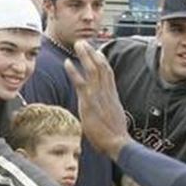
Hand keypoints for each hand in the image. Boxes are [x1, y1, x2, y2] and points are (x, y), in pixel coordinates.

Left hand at [65, 40, 130, 159]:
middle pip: (101, 66)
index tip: (98, 51)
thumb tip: (107, 116)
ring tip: (78, 44)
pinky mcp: (89, 102)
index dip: (102, 61)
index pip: (108, 73)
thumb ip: (109, 113)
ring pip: (92, 69)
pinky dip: (73, 72)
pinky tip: (67, 63)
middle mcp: (106, 92)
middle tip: (84, 42)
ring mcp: (98, 96)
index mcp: (112, 96)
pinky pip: (80, 83)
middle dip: (92, 52)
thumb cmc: (116, 138)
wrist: (118, 143)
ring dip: (85, 55)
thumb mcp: (114, 121)